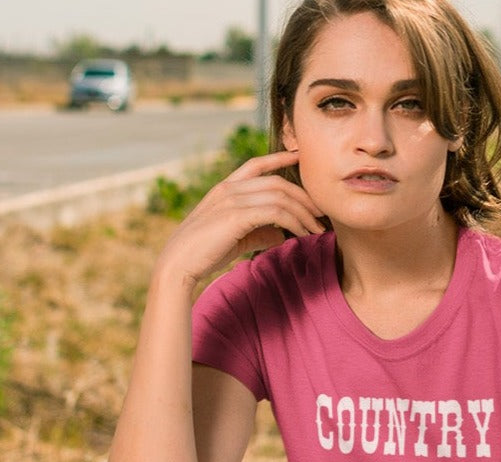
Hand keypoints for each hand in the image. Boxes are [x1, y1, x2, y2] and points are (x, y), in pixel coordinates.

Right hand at [153, 150, 324, 291]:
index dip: (279, 157)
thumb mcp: (236, 238)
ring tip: (317, 229)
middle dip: (303, 195)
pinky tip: (301, 234)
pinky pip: (276, 212)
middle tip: (322, 211)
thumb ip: (259, 232)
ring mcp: (232, 200)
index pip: (256, 165)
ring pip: (280, 196)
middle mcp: (229, 188)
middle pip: (277, 182)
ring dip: (303, 213)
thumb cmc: (205, 253)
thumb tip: (281, 234)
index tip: (301, 157)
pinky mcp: (236, 215)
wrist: (178, 265)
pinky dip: (294, 222)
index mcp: (225, 188)